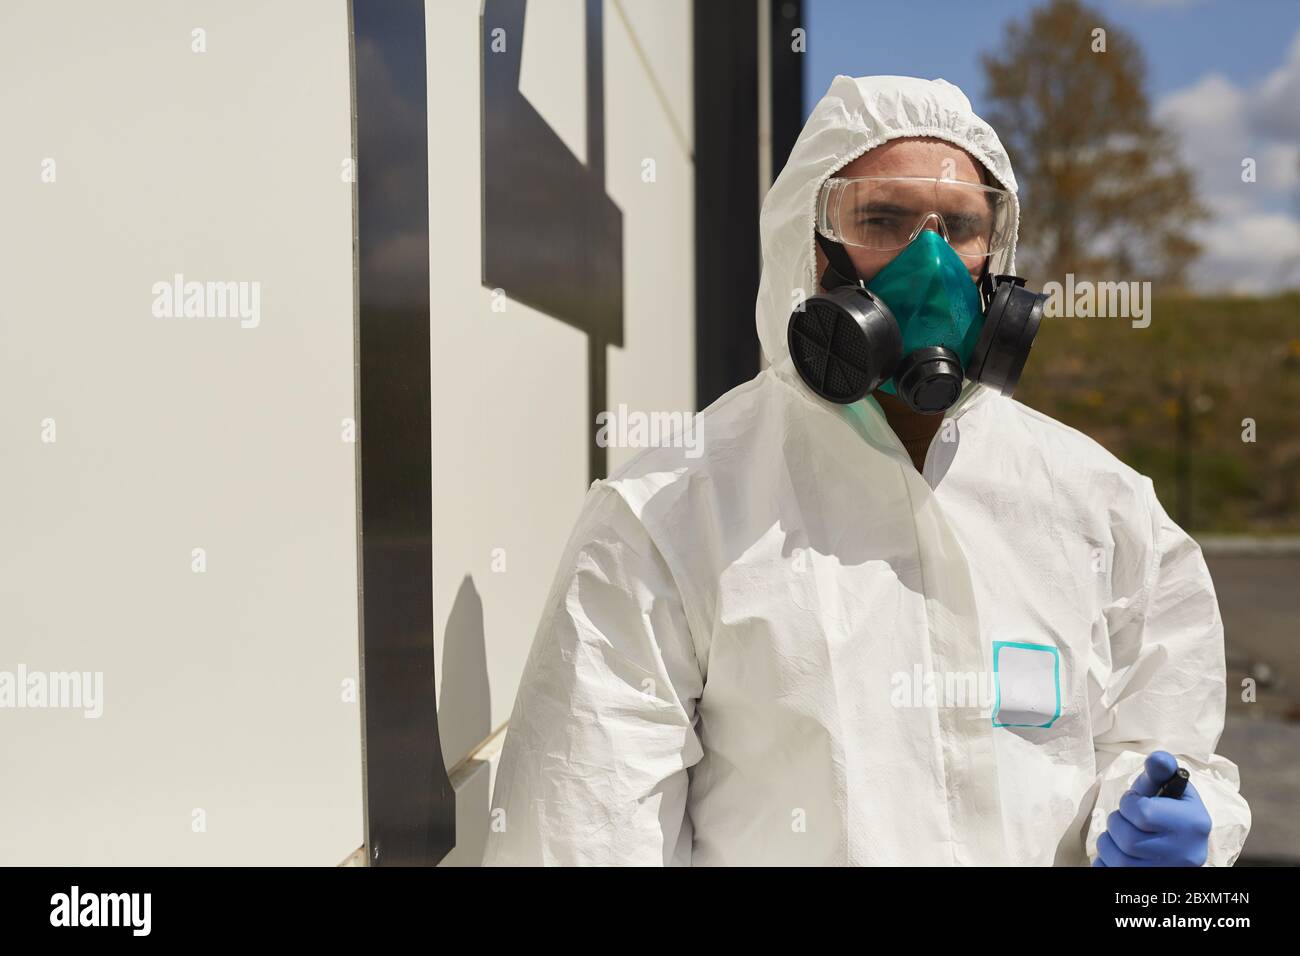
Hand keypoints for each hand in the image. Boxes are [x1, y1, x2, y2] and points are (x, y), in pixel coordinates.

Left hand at [1091, 751, 1211, 866]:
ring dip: (1109, 841)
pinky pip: (1108, 871)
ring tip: (1121, 836)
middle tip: (1125, 820)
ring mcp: (1168, 873)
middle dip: (1117, 823)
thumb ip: (1160, 774)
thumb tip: (1157, 758)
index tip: (1134, 803)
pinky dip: (1105, 860)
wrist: (1184, 851)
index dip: (1130, 804)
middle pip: (1128, 838)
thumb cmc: (1174, 816)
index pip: (1143, 813)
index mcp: (1193, 824)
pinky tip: (1118, 853)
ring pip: (1116, 857)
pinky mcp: (1148, 884)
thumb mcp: (1173, 793)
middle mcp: (1186, 854)